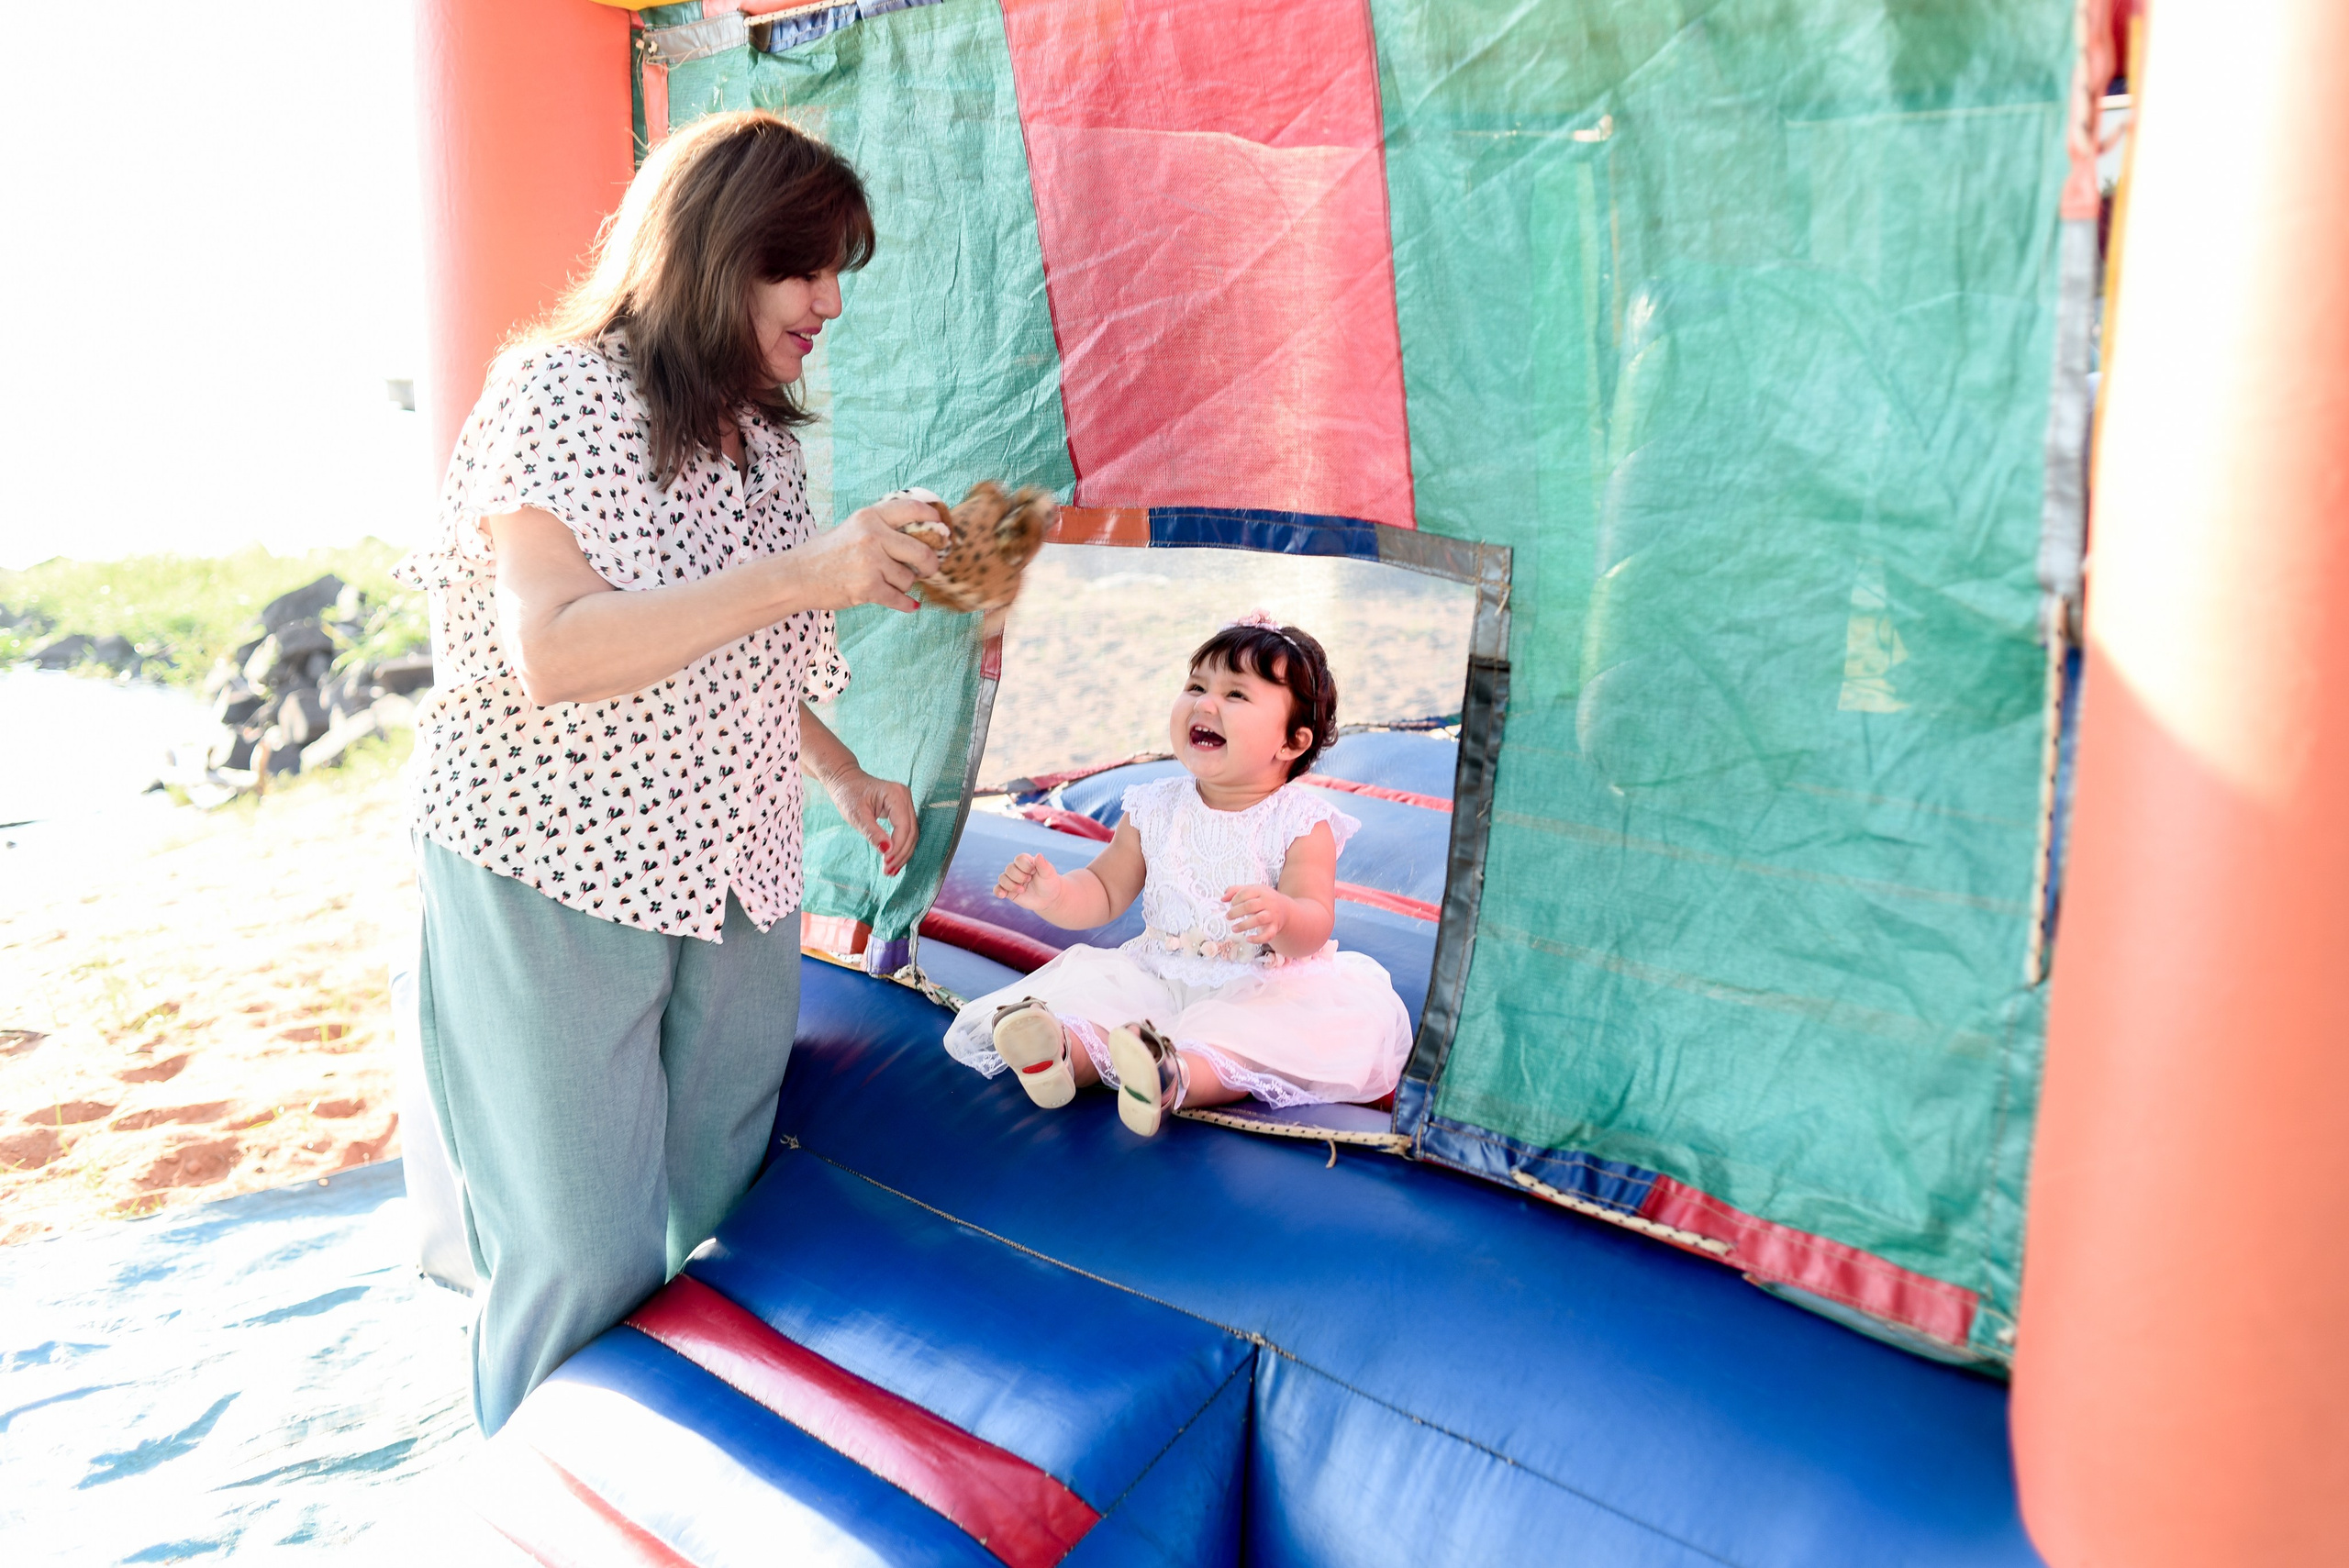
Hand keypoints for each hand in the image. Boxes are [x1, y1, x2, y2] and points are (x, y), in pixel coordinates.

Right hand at [786, 497, 941, 612]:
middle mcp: (873, 536)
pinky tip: (909, 604)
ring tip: (888, 582)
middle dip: (931, 563)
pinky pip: (900, 599)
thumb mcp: (854, 528)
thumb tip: (923, 535)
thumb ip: (883, 528)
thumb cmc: (827, 553)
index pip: (913, 509)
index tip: (943, 529)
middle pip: (921, 551)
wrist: (797, 576)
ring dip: (905, 584)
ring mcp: (871, 563)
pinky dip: (906, 604)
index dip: (934, 518)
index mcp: (870, 517)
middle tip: (929, 568)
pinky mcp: (868, 588)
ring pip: (909, 578)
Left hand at [822, 766, 919, 875]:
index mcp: (896, 794)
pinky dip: (901, 846)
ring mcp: (906, 802)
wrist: (846, 780)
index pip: (903, 826)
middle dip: (901, 854)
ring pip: (912, 834)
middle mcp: (905, 797)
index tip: (887, 863)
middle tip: (888, 871)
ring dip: (903, 853)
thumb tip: (887, 851)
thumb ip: (873, 833)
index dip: (897, 847)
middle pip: (911, 832)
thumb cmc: (848, 794)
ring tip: (890, 870)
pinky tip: (893, 860)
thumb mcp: (856, 815)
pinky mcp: (902, 809)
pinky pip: (907, 831)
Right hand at [994, 852, 1062, 912]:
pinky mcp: (1008, 891)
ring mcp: (1012, 880)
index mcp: (1026, 862)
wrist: (1049, 898)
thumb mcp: (1049, 873)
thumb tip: (1038, 854)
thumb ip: (1043, 864)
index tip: (1034, 872)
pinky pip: (998, 889)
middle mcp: (1017, 870)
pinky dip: (998, 891)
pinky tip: (1003, 895)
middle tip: (1029, 880)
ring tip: (1022, 890)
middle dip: (1018, 876)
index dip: (1024, 866)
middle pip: (1009, 868)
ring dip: (1010, 885)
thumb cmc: (1049, 883)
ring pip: (1002, 878)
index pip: (1019, 859)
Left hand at [1223, 884, 1289, 942]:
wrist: (1285, 909)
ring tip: (1233, 928)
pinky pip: (1268, 935)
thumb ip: (1236, 891)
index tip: (1231, 904)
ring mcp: (1272, 915)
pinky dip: (1258, 939)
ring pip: (1259, 919)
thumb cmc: (1264, 899)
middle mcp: (1268, 902)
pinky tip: (1248, 939)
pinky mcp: (1275, 927)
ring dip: (1244, 925)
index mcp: (1261, 891)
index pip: (1246, 892)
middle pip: (1250, 906)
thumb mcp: (1252, 890)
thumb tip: (1223, 898)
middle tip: (1228, 917)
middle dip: (1236, 912)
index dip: (1235, 899)